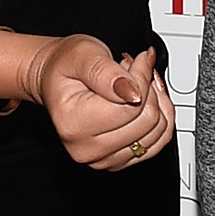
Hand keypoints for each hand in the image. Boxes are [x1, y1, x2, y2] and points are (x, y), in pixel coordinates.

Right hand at [22, 36, 175, 170]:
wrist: (54, 80)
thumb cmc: (66, 67)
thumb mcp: (82, 54)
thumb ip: (105, 72)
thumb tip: (132, 92)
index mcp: (74, 124)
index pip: (133, 106)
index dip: (142, 77)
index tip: (136, 60)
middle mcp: (86, 149)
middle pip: (148, 121)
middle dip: (148, 89)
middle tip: (130, 72)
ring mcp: (103, 159)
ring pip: (158, 132)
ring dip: (156, 102)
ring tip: (133, 85)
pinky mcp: (118, 160)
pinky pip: (159, 141)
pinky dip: (160, 117)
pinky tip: (145, 100)